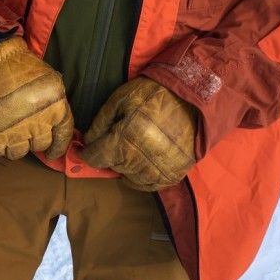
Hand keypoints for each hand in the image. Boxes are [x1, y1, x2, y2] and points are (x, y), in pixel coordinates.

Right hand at [0, 36, 73, 159]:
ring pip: (19, 153)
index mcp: (55, 109)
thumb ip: (57, 106)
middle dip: (34, 140)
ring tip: (10, 132)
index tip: (51, 153)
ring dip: (16, 145)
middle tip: (25, 130)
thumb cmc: (20, 68)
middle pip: (40, 145)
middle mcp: (37, 124)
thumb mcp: (51, 82)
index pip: (62, 138)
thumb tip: (57, 128)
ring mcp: (13, 133)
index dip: (58, 148)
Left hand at [80, 77, 197, 190]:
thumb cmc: (153, 94)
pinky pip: (149, 185)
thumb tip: (87, 142)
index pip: (95, 158)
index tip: (86, 149)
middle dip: (110, 154)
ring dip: (127, 165)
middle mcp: (139, 160)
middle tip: (120, 138)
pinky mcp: (172, 174)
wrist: (194, 98)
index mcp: (124, 139)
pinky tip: (143, 163)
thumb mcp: (120, 99)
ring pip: (129, 177)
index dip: (87, 153)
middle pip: (112, 166)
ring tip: (135, 147)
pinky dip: (142, 177)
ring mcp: (157, 170)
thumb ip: (100, 122)